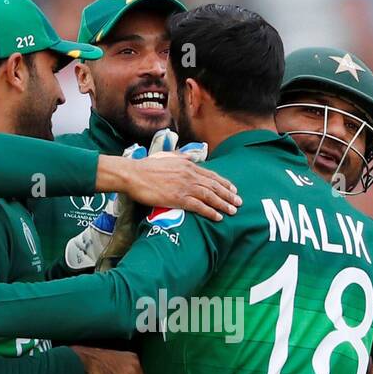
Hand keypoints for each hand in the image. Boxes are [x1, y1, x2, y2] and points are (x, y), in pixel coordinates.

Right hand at [97, 153, 239, 220]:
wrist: (134, 174)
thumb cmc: (147, 166)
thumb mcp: (167, 156)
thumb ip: (181, 157)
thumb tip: (191, 157)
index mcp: (188, 165)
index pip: (211, 175)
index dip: (224, 183)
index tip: (233, 189)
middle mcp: (190, 175)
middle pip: (214, 186)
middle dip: (228, 195)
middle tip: (238, 202)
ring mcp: (185, 187)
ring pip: (210, 196)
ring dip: (223, 204)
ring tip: (232, 211)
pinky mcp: (178, 199)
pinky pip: (199, 206)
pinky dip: (210, 212)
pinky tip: (218, 217)